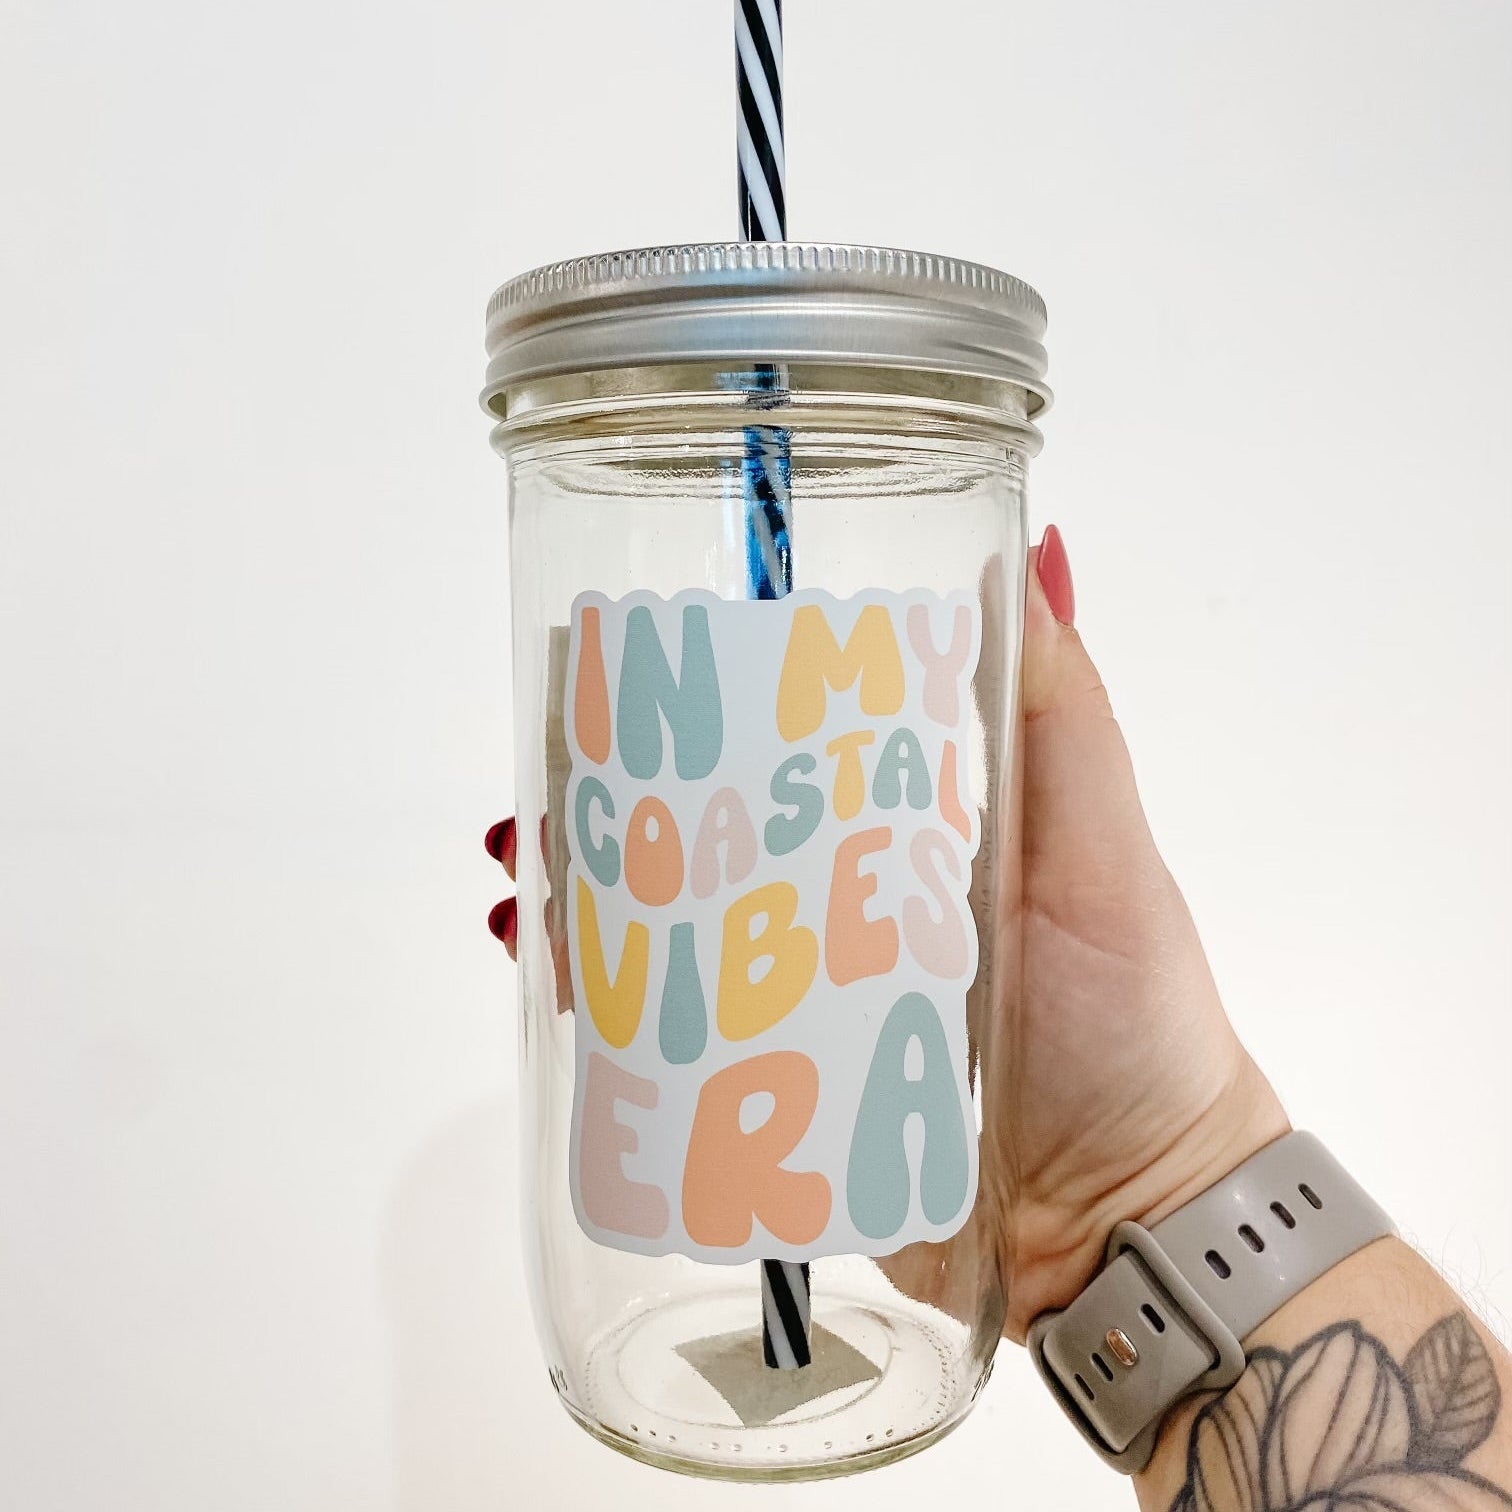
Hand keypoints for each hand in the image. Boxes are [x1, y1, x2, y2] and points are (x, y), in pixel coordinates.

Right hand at [484, 525, 1288, 1340]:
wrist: (1129, 1210)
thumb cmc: (1132, 1017)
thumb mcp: (1101, 843)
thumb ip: (1058, 707)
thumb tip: (1031, 544)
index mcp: (898, 822)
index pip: (773, 740)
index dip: (685, 701)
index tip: (608, 670)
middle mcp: (834, 899)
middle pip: (694, 833)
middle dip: (601, 804)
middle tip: (538, 793)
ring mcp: (799, 997)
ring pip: (665, 932)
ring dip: (581, 901)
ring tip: (519, 887)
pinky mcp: (779, 1089)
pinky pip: (672, 1045)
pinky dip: (603, 1010)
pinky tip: (556, 985)